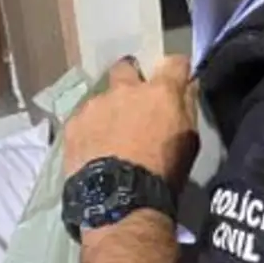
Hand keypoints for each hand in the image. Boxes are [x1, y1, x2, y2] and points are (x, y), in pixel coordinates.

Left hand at [64, 56, 198, 188]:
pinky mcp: (73, 124)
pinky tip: (93, 148)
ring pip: (102, 97)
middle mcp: (125, 90)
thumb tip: (187, 87)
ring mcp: (95, 105)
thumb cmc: (164, 172)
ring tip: (110, 136)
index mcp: (160, 92)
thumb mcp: (189, 141)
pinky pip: (83, 118)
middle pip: (126, 68)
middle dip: (131, 79)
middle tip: (134, 103)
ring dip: (109, 109)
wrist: (120, 200)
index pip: (174, 62)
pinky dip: (90, 128)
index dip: (177, 69)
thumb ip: (187, 107)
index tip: (178, 79)